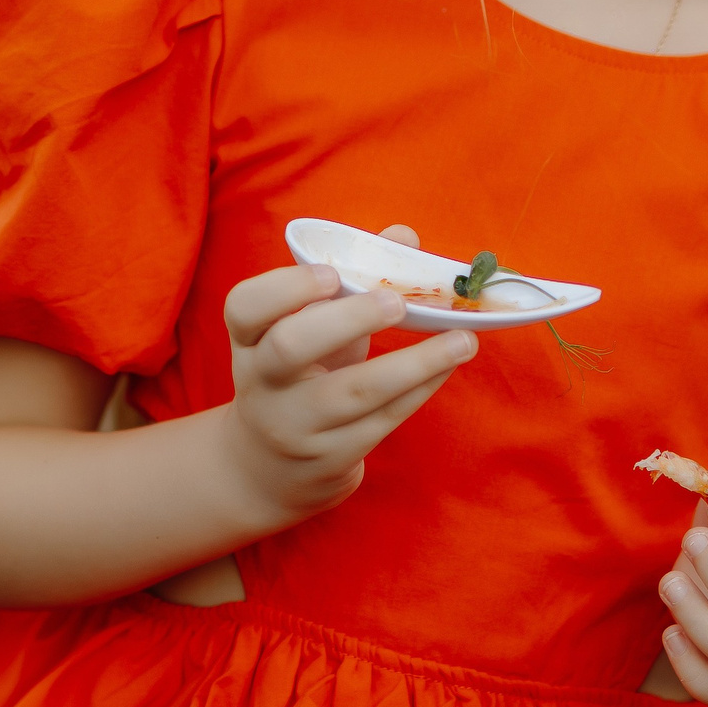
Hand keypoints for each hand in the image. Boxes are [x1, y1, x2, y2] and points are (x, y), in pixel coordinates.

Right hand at [222, 224, 475, 522]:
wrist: (272, 469)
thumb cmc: (300, 377)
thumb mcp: (309, 331)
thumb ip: (351, 280)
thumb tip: (403, 237)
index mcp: (248, 340)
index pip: (244, 307)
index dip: (285, 288)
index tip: (332, 274)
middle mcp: (261, 383)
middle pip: (289, 348)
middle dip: (348, 320)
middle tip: (398, 303)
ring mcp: (293, 425)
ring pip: (351, 393)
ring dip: (414, 363)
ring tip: (462, 339)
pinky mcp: (328, 457)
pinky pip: (381, 420)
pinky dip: (420, 389)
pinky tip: (448, 365)